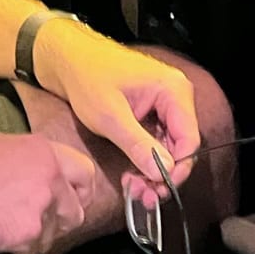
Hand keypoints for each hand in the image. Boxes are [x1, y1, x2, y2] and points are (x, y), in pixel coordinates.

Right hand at [0, 130, 103, 253]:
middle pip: (75, 214)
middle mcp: (51, 180)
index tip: (69, 201)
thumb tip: (25, 174)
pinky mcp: (24, 237)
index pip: (85, 175)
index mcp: (45, 152)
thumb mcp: (0, 144)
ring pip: (50, 239)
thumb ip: (25, 161)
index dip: (78, 192)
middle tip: (34, 225)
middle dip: (57, 223)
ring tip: (5, 235)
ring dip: (30, 241)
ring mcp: (40, 210)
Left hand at [33, 22, 199, 206]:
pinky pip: (155, 141)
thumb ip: (139, 145)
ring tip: (133, 189)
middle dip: (162, 173)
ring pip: (167, 147)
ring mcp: (161, 103)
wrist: (65, 58)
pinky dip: (144, 159)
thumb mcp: (110, 117)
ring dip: (151, 170)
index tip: (158, 190)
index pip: (189, 139)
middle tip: (142, 196)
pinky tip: (131, 174)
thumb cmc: (86, 77)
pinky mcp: (149, 110)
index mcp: (173, 90)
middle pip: (180, 145)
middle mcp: (174, 95)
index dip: (178, 168)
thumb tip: (162, 172)